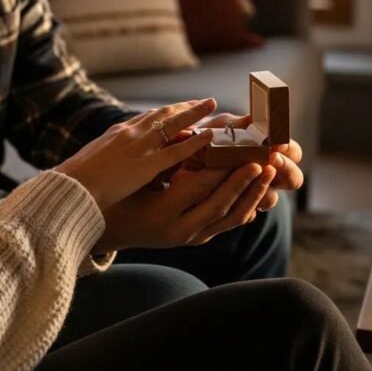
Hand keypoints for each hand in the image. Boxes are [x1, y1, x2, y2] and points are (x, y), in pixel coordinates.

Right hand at [56, 99, 216, 209]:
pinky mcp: (147, 165)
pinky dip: (195, 142)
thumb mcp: (93, 160)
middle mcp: (130, 133)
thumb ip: (109, 156)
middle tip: (203, 101)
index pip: (146, 118)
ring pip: (173, 125)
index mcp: (117, 132)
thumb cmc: (77, 180)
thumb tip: (112, 161)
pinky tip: (209, 137)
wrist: (70, 188)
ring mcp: (140, 147)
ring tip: (212, 105)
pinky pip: (177, 151)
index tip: (180, 107)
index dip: (166, 112)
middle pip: (163, 114)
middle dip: (184, 107)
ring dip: (195, 113)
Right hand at [93, 163, 276, 251]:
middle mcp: (179, 230)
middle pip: (221, 202)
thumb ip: (168, 158)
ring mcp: (190, 238)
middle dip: (246, 179)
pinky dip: (245, 207)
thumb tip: (197, 132)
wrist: (103, 226)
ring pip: (230, 217)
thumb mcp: (138, 176)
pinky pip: (226, 224)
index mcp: (162, 212)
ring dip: (253, 193)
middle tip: (266, 158)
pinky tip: (259, 193)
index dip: (223, 165)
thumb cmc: (117, 193)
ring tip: (269, 172)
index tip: (242, 146)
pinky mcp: (196, 238)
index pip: (200, 186)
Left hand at [195, 113, 303, 209]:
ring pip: (271, 198)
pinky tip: (232, 192)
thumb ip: (236, 125)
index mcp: (269, 151)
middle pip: (293, 178)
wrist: (177, 160)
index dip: (289, 150)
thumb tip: (253, 120)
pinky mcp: (235, 209)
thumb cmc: (203, 138)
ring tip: (251, 172)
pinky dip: (243, 202)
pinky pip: (248, 213)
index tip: (279, 145)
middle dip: (285, 169)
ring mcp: (253, 193)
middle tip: (270, 160)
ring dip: (263, 186)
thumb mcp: (218, 128)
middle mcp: (267, 174)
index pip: (293, 152)